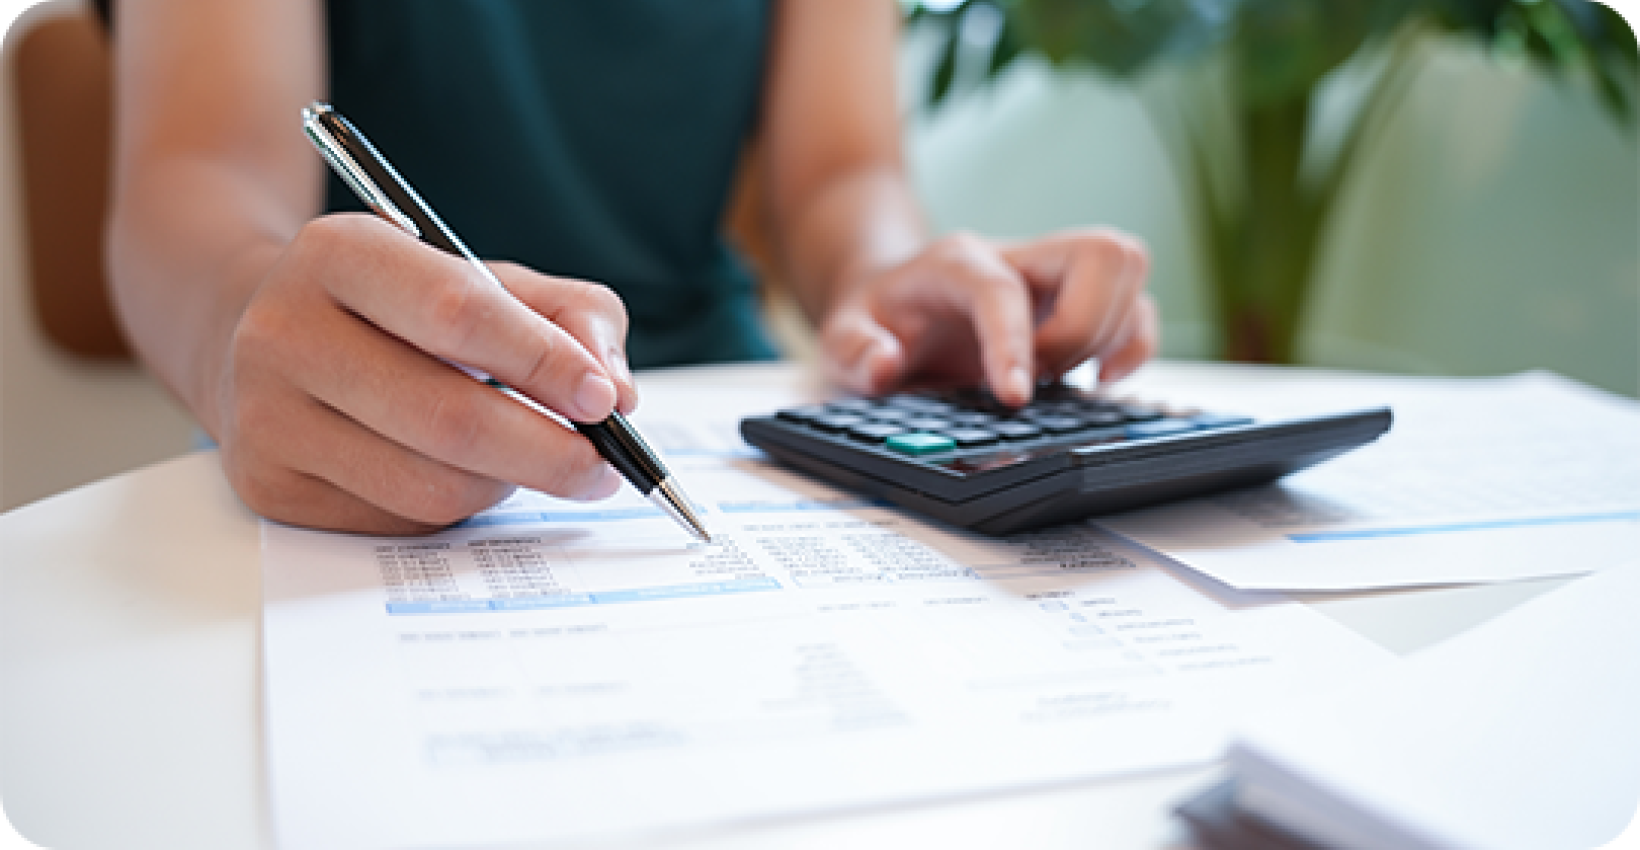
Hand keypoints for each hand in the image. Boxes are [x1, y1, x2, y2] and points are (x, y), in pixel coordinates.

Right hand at [208, 213, 638, 533]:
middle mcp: (285, 331)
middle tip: (603, 467)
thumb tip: (617, 392)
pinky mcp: (269, 486)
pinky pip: (399, 521)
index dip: (543, 363)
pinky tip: (466, 474)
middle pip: (447, 417)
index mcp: (339, 252)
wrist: (266, 335)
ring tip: (534, 461)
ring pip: (429, 484)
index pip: (456, 313)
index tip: (605, 400)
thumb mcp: (484, 277)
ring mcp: (265, 416)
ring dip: (507, 484)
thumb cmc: (401, 308)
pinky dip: (458, 507)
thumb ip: (570, 315)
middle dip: (548, 451)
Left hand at [818, 228, 1156, 405]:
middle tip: (1042, 378)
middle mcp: (1018, 256)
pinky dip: (1134, 346)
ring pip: (1128, 269)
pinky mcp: (1080, 299)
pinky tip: (1098, 379)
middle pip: (1101, 253)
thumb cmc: (877, 316)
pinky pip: (1139, 306)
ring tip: (1060, 379)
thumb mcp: (839, 335)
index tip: (1014, 399)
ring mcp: (1055, 274)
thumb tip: (884, 365)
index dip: (1015, 344)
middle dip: (1081, 330)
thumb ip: (852, 350)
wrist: (893, 294)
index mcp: (958, 262)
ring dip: (1108, 337)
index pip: (1003, 289)